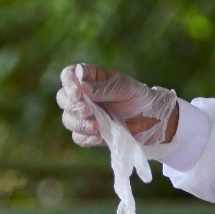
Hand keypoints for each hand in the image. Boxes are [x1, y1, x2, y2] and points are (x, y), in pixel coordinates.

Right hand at [57, 63, 177, 147]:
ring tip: (96, 126)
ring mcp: (84, 115)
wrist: (150, 119)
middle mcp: (82, 96)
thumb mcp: (123, 87)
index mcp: (89, 78)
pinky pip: (78, 137)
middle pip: (63, 99)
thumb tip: (82, 89)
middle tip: (88, 112)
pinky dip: (86, 137)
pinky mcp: (89, 133)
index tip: (77, 92)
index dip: (68, 83)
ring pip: (68, 119)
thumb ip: (102, 88)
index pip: (68, 76)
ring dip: (79, 123)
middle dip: (74, 107)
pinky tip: (99, 137)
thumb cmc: (137, 96)